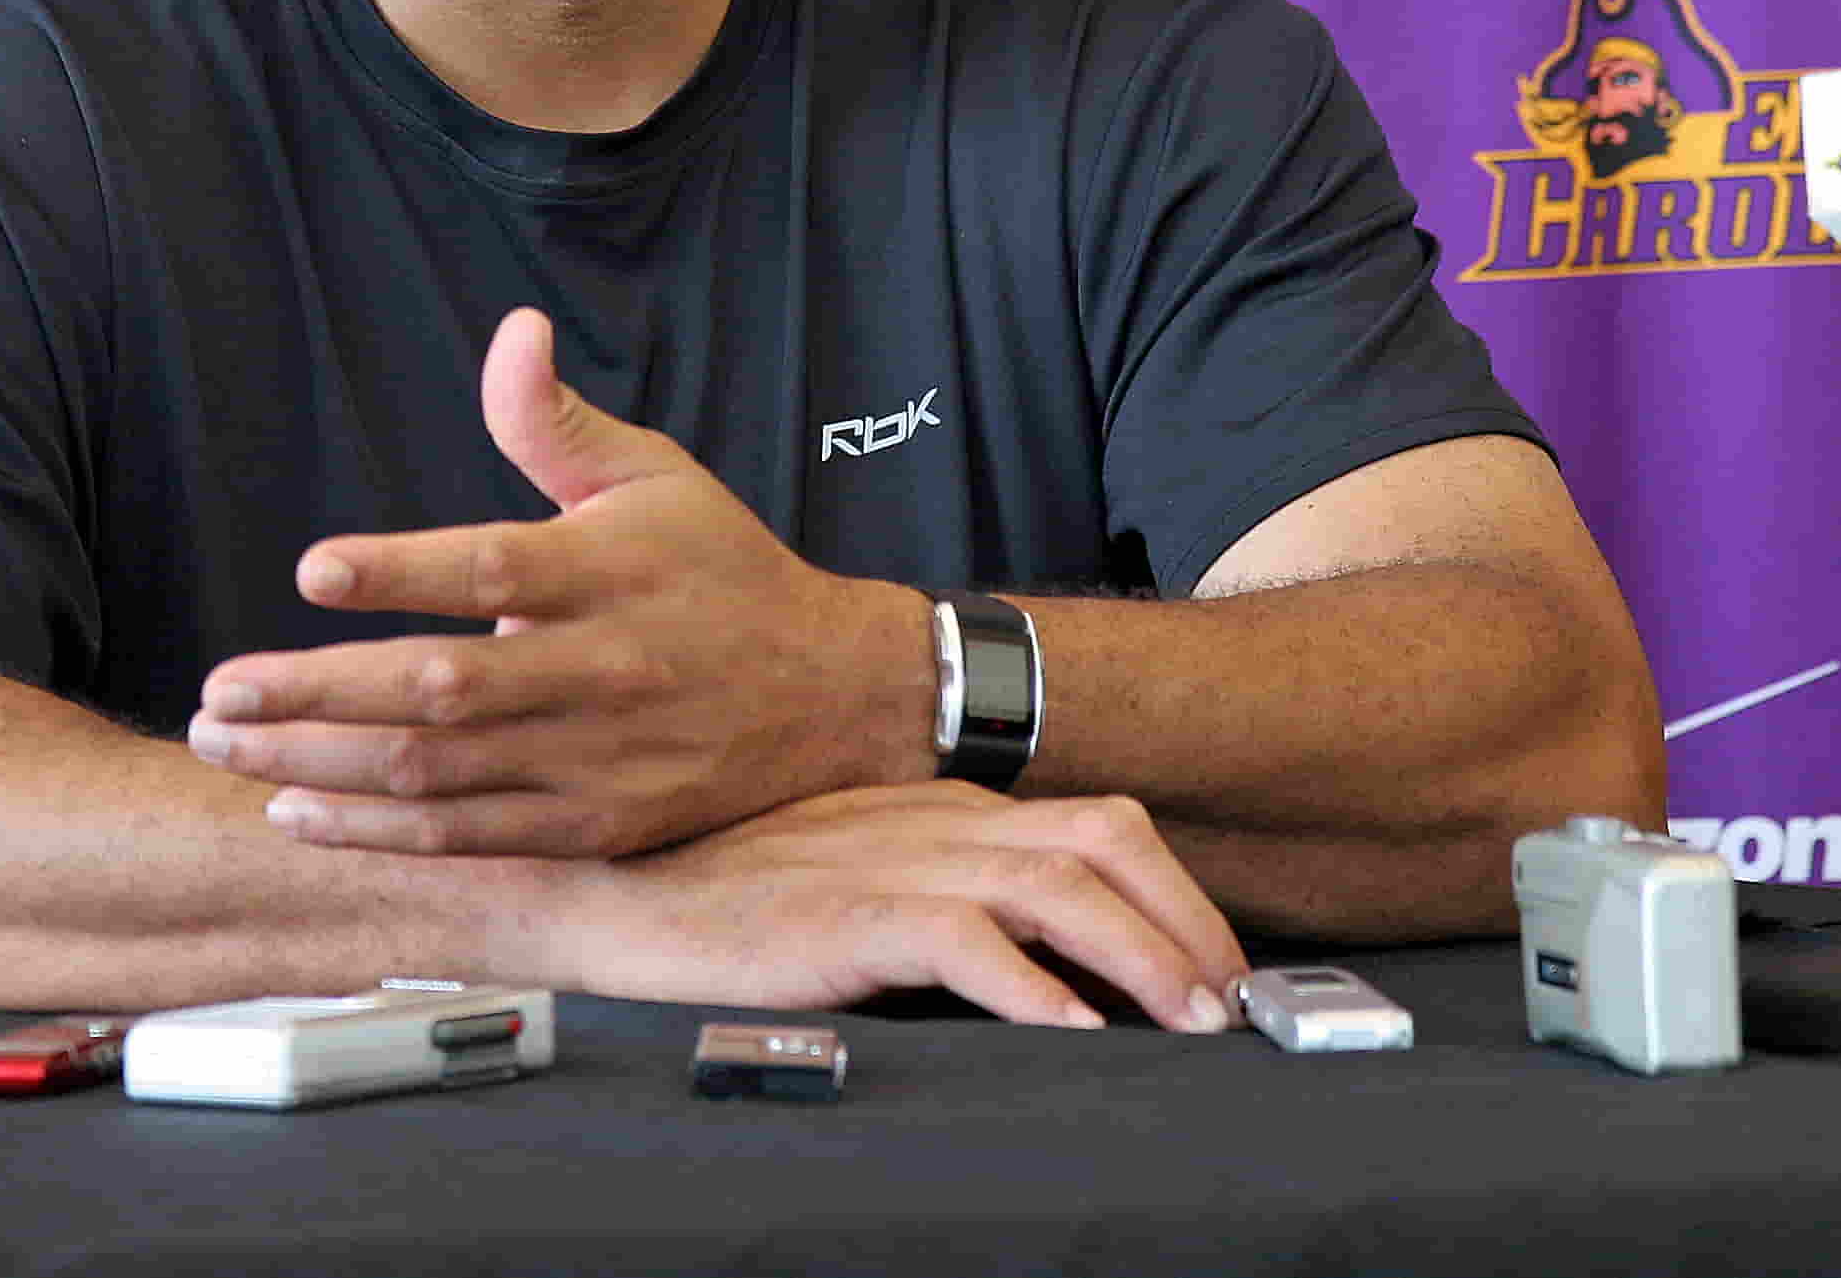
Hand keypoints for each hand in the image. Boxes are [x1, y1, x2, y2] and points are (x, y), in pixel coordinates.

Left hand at [190, 307, 932, 857]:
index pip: (492, 570)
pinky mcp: (593, 826)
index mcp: (610, 571)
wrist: (833, 698)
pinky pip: (470, 835)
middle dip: (319, 691)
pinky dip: (378, 830)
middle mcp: (601, 670)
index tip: (312, 568)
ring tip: (225, 746)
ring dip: (322, 764)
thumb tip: (511, 331)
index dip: (401, 570)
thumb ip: (556, 420)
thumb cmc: (721, 571)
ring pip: (440, 772)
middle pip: (444, 687)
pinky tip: (297, 812)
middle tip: (216, 692)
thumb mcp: (654, 475)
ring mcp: (596, 759)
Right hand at [558, 784, 1246, 1032]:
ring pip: (1057, 884)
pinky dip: (1029, 986)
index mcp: (942, 809)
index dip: (1177, 896)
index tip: (1219, 970)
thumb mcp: (865, 890)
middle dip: (1187, 921)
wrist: (610, 896)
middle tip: (1230, 1003)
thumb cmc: (732, 906)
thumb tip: (1067, 985)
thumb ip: (954, 912)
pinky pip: (962, 939)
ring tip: (1185, 1023)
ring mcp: (888, 858)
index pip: (1098, 828)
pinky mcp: (842, 911)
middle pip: (1103, 841)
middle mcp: (931, 819)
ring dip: (1140, 956)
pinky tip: (1070, 1032)